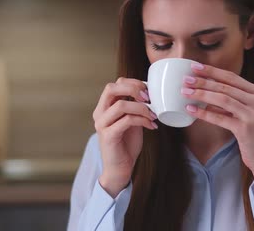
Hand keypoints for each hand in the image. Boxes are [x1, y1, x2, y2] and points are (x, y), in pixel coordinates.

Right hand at [92, 77, 157, 196]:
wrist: (119, 169)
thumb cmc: (126, 144)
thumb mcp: (131, 121)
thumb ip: (135, 107)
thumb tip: (150, 93)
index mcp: (104, 107)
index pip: (115, 84)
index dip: (132, 83)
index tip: (148, 91)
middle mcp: (100, 113)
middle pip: (111, 88)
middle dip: (133, 89)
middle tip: (149, 98)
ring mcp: (102, 124)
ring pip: (121, 105)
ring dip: (142, 108)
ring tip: (153, 115)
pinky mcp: (108, 136)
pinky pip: (127, 120)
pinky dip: (142, 120)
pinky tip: (151, 125)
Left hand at [181, 62, 253, 183]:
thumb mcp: (247, 113)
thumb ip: (231, 103)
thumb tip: (206, 94)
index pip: (231, 77)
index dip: (212, 71)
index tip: (195, 66)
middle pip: (224, 86)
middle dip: (203, 81)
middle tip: (186, 79)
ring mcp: (252, 114)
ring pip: (222, 99)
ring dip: (201, 94)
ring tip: (185, 92)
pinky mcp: (245, 128)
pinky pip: (220, 118)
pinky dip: (204, 113)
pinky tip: (191, 110)